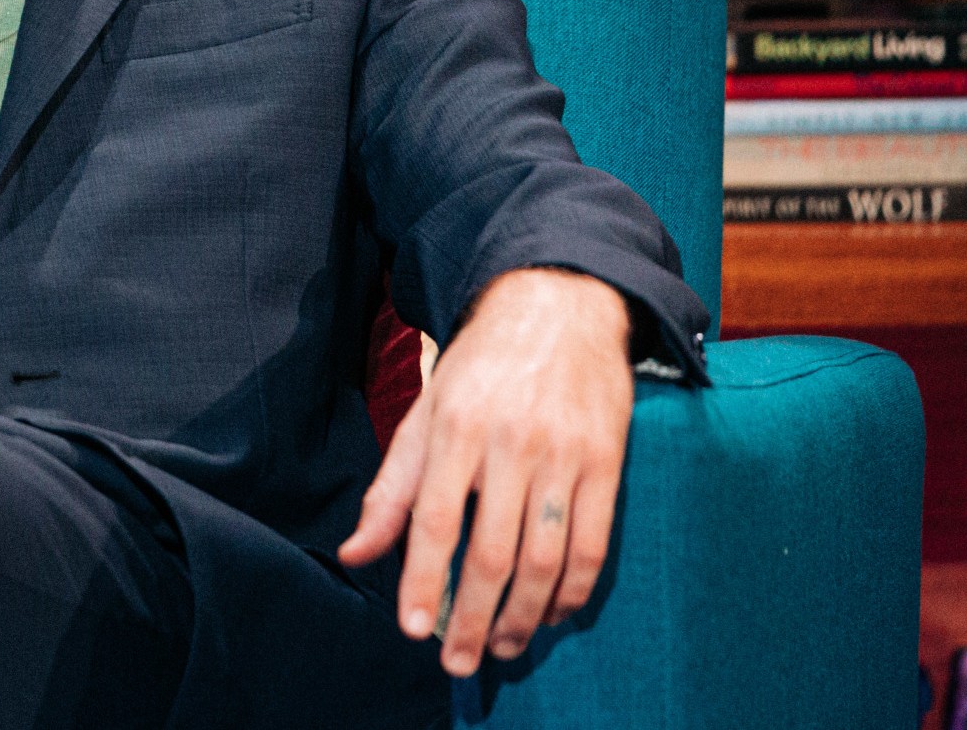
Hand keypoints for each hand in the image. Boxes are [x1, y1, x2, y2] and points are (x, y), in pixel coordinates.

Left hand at [336, 267, 634, 676]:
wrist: (558, 305)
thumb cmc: (481, 366)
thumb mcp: (426, 413)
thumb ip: (392, 488)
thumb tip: (357, 554)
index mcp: (455, 427)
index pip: (435, 521)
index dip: (424, 581)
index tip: (414, 629)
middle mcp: (510, 443)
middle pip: (493, 552)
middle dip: (472, 616)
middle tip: (456, 660)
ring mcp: (565, 454)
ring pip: (546, 558)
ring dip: (524, 616)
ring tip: (500, 646)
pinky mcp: (608, 461)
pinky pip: (594, 543)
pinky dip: (574, 590)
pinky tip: (553, 614)